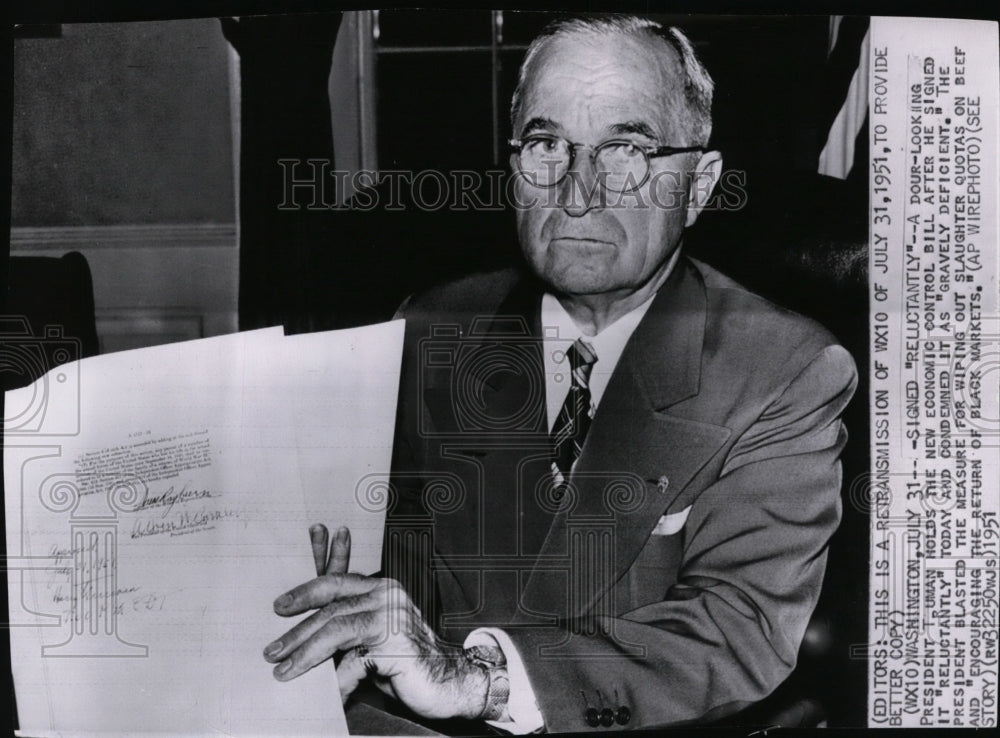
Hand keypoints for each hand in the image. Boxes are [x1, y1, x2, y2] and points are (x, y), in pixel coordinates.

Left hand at [264, 526, 488, 719]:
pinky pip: (353, 661)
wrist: (451, 683)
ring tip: (284, 669)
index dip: (306, 591)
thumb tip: (303, 638)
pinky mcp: (395, 642)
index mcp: (382, 588)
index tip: (279, 605)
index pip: (336, 581)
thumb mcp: (372, 641)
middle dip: (297, 630)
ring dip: (305, 651)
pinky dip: (335, 681)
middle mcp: (387, 595)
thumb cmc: (408, 664)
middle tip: (272, 650)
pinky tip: (325, 696)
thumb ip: (347, 631)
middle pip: (331, 607)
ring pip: (336, 628)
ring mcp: (393, 616)